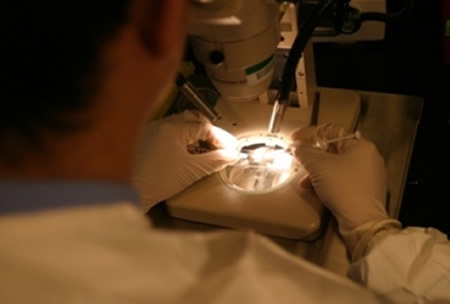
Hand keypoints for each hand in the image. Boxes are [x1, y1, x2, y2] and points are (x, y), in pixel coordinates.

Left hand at [132, 110, 238, 210]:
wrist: (127, 191)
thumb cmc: (157, 181)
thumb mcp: (192, 171)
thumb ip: (215, 161)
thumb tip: (231, 155)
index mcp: (174, 128)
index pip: (205, 127)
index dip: (220, 139)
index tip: (230, 150)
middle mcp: (162, 123)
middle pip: (193, 120)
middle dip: (208, 133)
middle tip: (220, 147)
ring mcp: (152, 129)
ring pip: (180, 125)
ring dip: (195, 135)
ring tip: (206, 151)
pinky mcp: (146, 138)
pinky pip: (169, 133)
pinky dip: (182, 139)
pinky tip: (188, 153)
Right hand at [290, 124, 399, 257]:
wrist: (362, 221)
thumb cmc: (342, 186)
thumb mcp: (318, 166)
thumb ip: (304, 152)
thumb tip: (295, 146)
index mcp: (361, 145)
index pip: (331, 130)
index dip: (309, 133)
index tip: (293, 138)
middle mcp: (368, 157)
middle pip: (334, 149)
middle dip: (312, 156)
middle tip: (298, 160)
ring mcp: (369, 175)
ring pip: (337, 166)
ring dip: (318, 171)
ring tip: (304, 181)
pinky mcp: (366, 191)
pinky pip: (342, 179)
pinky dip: (327, 181)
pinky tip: (315, 190)